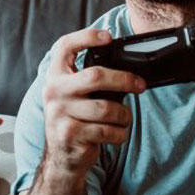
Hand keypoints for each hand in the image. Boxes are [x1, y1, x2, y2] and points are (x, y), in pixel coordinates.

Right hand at [41, 28, 145, 177]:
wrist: (63, 157)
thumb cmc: (76, 119)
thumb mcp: (75, 95)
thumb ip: (90, 80)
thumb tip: (128, 71)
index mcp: (55, 76)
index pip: (65, 46)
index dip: (87, 37)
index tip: (109, 37)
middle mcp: (53, 91)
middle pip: (95, 76)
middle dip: (124, 80)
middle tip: (140, 85)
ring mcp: (60, 113)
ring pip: (106, 108)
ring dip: (124, 114)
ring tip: (124, 118)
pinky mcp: (70, 134)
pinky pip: (107, 130)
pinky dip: (120, 133)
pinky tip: (118, 133)